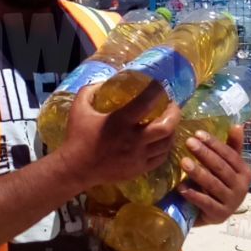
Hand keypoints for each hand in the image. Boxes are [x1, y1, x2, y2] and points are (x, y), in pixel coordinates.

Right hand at [57, 82, 180, 189]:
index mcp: (120, 122)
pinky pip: (161, 158)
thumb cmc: (78, 136)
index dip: (158, 91)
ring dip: (172, 130)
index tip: (161, 86)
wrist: (76, 168)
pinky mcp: (139, 169)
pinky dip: (165, 147)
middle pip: (166, 127)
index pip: (146, 102)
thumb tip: (105, 81)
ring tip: (170, 122)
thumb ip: (91, 90)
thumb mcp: (79, 107)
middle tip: (173, 106)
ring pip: (167, 143)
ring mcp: (138, 157)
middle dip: (175, 114)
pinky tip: (162, 140)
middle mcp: (133, 140)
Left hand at [178, 126, 250, 224]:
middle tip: (188, 142)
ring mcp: (232, 203)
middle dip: (204, 154)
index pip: (230, 155)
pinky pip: (206, 203)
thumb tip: (237, 125)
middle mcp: (242, 188)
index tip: (198, 134)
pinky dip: (194, 195)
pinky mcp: (220, 216)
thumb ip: (231, 147)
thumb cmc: (220, 183)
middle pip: (221, 168)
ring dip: (198, 173)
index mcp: (245, 172)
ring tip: (183, 162)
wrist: (213, 213)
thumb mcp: (227, 165)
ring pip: (213, 185)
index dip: (214, 144)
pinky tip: (181, 187)